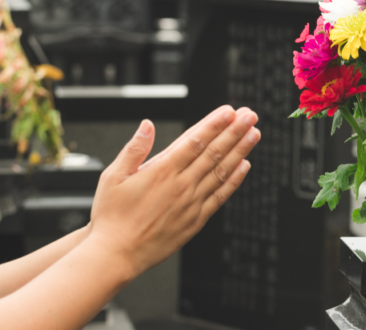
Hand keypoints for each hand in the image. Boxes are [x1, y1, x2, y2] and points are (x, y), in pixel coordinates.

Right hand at [87, 106, 259, 279]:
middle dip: (234, 131)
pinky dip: (234, 180)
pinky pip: (221, 195)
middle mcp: (181, 185)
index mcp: (162, 171)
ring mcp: (191, 202)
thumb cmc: (112, 217)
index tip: (229, 111)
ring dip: (240, 150)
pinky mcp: (196, 220)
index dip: (214, 124)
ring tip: (253, 134)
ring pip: (222, 171)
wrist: (116, 254)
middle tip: (250, 115)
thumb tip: (147, 125)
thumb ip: (134, 149)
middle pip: (214, 152)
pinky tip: (245, 166)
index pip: (195, 140)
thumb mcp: (113, 177)